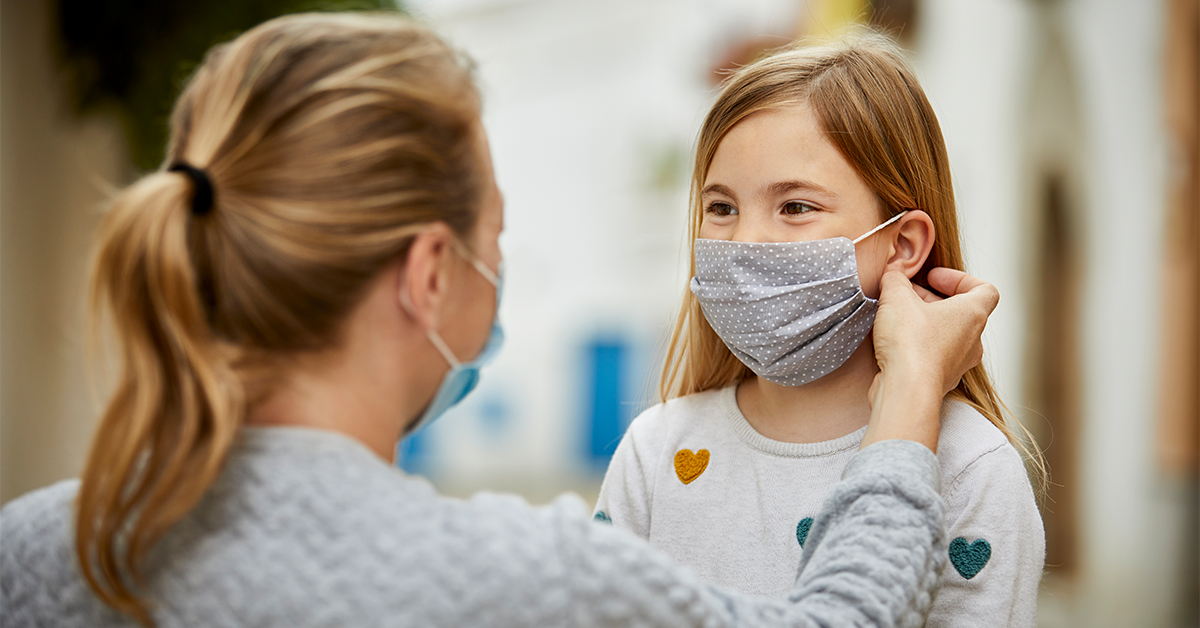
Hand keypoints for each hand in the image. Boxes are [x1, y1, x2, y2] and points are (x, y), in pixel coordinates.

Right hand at [861, 268, 999, 450]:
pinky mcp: (941, 381)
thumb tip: (893, 274)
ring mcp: (959, 363)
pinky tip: (895, 344)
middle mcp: (972, 340)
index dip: (960, 279)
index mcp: (973, 314)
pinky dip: (919, 347)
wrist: (907, 390)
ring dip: (927, 324)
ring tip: (899, 319)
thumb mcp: (896, 297)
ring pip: (948, 336)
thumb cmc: (911, 343)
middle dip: (932, 300)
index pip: (985, 289)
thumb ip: (895, 280)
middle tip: (906, 295)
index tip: (933, 278)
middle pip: (961, 312)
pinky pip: (935, 357)